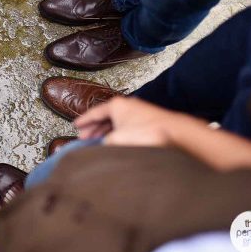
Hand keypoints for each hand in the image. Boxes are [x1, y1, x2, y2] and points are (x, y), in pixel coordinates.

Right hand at [74, 96, 191, 146]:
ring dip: (105, 131)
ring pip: (115, 121)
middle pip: (104, 117)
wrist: (175, 132)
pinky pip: (124, 125)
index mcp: (115, 105)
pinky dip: (116, 132)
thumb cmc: (146, 133)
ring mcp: (136, 111)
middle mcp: (125, 105)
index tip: (75, 125)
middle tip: (84, 137)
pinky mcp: (146, 119)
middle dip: (93, 128)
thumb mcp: (118, 139)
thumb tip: (103, 146)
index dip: (84, 121)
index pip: (94, 113)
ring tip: (98, 141)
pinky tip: (116, 141)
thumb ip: (105, 143)